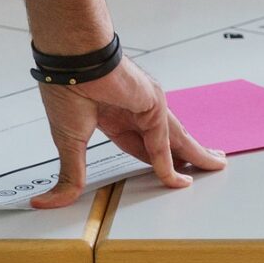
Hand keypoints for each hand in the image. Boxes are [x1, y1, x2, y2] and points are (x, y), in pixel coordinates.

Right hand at [32, 57, 226, 208]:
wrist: (72, 60)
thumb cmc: (65, 87)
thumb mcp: (68, 143)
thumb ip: (70, 175)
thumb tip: (48, 201)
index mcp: (112, 115)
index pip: (139, 144)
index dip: (155, 161)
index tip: (166, 172)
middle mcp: (134, 110)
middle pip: (166, 141)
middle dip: (185, 154)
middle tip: (202, 166)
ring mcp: (146, 106)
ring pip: (175, 139)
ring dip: (195, 154)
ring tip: (215, 165)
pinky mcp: (153, 105)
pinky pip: (162, 143)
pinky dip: (169, 163)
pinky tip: (180, 179)